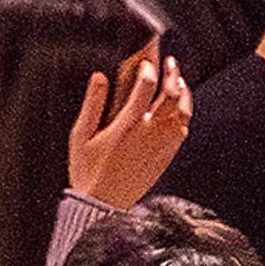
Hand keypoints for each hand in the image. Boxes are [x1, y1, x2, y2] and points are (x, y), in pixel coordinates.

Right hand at [69, 42, 192, 206]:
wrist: (103, 205)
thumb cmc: (87, 170)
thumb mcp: (81, 136)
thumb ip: (92, 105)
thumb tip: (99, 77)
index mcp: (126, 127)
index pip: (145, 89)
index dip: (148, 69)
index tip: (146, 61)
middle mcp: (148, 135)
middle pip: (170, 97)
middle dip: (172, 75)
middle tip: (170, 62)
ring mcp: (161, 147)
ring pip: (183, 114)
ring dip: (183, 94)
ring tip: (179, 81)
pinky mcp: (166, 158)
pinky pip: (182, 132)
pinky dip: (184, 116)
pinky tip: (179, 108)